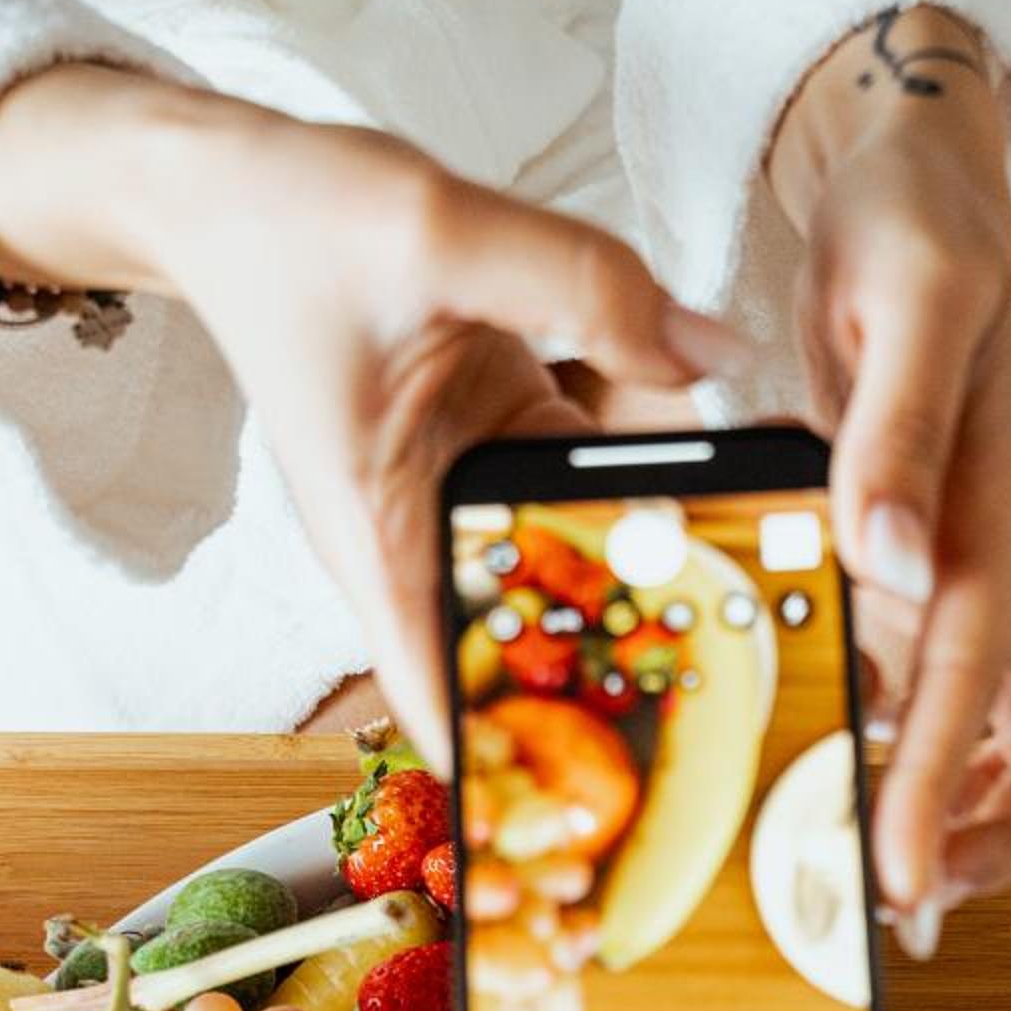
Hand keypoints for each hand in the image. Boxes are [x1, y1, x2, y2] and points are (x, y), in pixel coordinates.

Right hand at [0, 65, 749, 768]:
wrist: (237, 183)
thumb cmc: (292, 221)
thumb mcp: (440, 232)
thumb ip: (584, 285)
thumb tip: (717, 350)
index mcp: (379, 528)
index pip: (437, 682)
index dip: (508, 763)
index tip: (583, 828)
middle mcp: (425, 530)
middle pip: (532, 637)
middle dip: (623, 674)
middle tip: (740, 708)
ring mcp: (472, 487)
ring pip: (582, 556)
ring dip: (662, 571)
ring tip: (773, 595)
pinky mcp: (506, 437)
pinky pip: (593, 477)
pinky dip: (653, 481)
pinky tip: (745, 481)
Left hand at [769, 10, 1010, 935]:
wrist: (926, 181)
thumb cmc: (914, 227)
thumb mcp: (903, 295)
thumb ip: (894, 432)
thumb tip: (887, 557)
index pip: (999, 675)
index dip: (955, 788)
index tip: (906, 879)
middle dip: (977, 840)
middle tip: (889, 914)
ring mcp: (1000, 570)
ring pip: (1003, 738)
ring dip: (943, 812)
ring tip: (854, 881)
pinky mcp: (959, 570)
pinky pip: (952, 696)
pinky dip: (908, 754)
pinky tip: (836, 789)